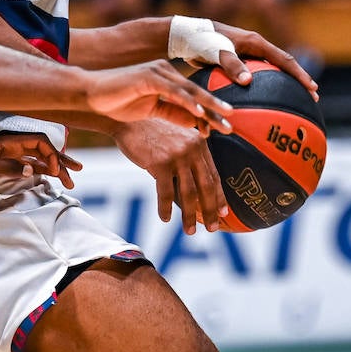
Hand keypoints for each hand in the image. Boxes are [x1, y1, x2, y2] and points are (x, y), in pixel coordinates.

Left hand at [0, 131, 81, 195]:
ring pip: (38, 158)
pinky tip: (51, 179)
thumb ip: (9, 167)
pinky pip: (30, 165)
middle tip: (77, 172)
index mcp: (7, 140)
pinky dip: (43, 172)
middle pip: (43, 149)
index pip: (38, 141)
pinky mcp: (5, 165)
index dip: (52, 154)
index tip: (56, 171)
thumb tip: (32, 169)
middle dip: (60, 160)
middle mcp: (11, 145)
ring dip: (54, 168)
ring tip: (70, 179)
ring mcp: (9, 155)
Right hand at [85, 60, 232, 132]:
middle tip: (233, 121)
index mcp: (168, 79)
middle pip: (197, 92)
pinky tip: (199, 112)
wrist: (91, 94)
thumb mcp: (151, 110)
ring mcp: (158, 72)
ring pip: (189, 90)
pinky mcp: (148, 76)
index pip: (194, 98)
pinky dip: (187, 101)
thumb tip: (196, 121)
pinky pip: (172, 91)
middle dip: (216, 107)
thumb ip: (173, 113)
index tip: (226, 127)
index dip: (210, 112)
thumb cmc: (117, 102)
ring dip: (208, 104)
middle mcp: (166, 72)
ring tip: (225, 116)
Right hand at [114, 119, 226, 234]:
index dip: (219, 197)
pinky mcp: (160, 163)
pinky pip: (166, 193)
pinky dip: (166, 208)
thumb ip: (187, 157)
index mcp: (199, 143)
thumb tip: (195, 188)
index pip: (214, 175)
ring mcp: (177, 156)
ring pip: (189, 194)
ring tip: (190, 231)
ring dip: (190, 216)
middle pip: (206, 187)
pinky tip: (166, 218)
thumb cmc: (150, 132)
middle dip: (211, 211)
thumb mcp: (176, 139)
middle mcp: (192, 149)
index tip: (223, 213)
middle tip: (213, 229)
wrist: (127, 120)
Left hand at [212, 23, 319, 100]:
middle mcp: (256, 47)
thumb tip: (248, 81)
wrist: (187, 36)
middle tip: (312, 97)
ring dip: (285, 84)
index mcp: (256, 43)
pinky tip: (266, 101)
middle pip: (284, 65)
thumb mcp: (217, 52)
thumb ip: (231, 65)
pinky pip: (258, 76)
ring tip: (295, 100)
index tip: (312, 88)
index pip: (284, 60)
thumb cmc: (203, 41)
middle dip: (299, 80)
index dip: (300, 75)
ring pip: (273, 71)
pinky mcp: (240, 61)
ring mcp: (249, 54)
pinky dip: (266, 86)